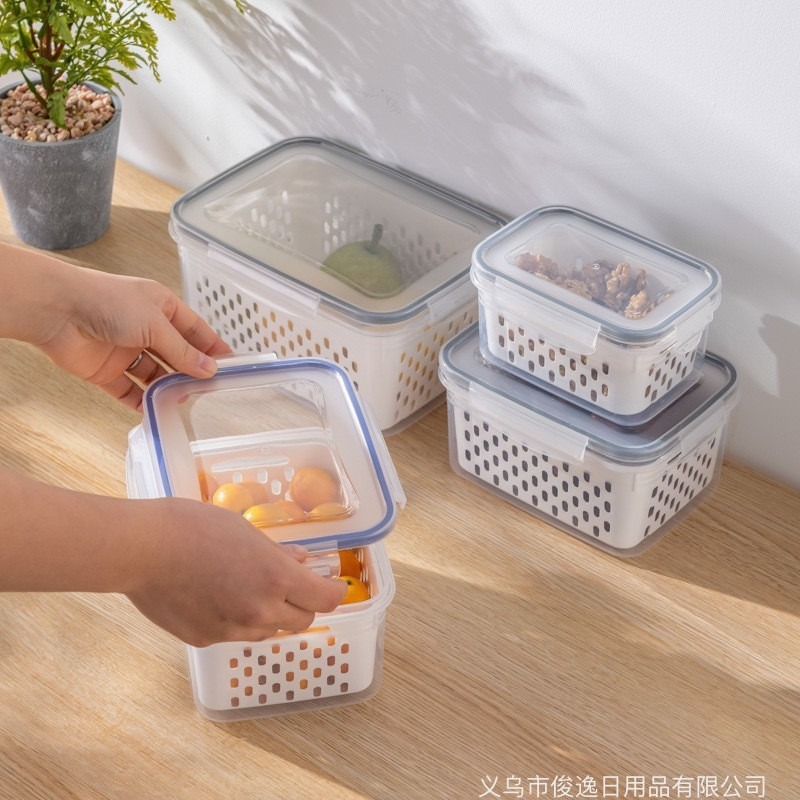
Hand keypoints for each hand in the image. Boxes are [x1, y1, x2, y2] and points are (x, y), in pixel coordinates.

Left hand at [0, 243, 230, 409]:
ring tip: (185, 401)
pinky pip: (129, 390)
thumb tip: (208, 370)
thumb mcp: (155, 325)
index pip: (194, 329)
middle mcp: (144, 327)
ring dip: (169, 387)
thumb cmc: (107, 302)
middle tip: (210, 389)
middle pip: (176, 353)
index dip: (211, 346)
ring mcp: (125, 350)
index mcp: (160, 306)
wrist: (57, 311)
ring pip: (155, 374)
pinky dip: (142, 401)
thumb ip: (182, 351)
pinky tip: (156, 411)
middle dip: (192, 370)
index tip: (230, 364)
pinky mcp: (106, 371)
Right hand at [125, 498, 347, 646]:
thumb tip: (300, 560)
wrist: (142, 549)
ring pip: (269, 631)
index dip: (335, 593)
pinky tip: (220, 599)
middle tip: (292, 586)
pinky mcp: (205, 640)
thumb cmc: (193, 527)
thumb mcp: (244, 530)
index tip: (334, 586)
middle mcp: (259, 610)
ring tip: (250, 590)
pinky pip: (236, 635)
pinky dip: (238, 621)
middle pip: (302, 620)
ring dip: (272, 615)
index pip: (324, 599)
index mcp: (274, 577)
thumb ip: (277, 553)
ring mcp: (231, 630)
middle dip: (303, 604)